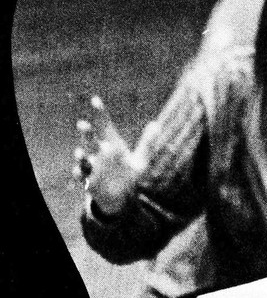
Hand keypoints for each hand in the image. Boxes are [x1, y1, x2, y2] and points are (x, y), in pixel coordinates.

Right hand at [73, 95, 141, 214]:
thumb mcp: (141, 160)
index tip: (95, 100)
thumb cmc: (129, 176)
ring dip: (80, 155)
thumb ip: (147, 143)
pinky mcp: (90, 181)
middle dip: (86, 134)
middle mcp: (99, 153)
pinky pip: (81, 176)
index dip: (100, 113)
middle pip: (91, 141)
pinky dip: (79, 173)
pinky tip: (79, 171)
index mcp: (112, 145)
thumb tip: (156, 124)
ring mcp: (93, 167)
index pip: (105, 126)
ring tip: (80, 152)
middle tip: (83, 125)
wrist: (121, 197)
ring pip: (83, 158)